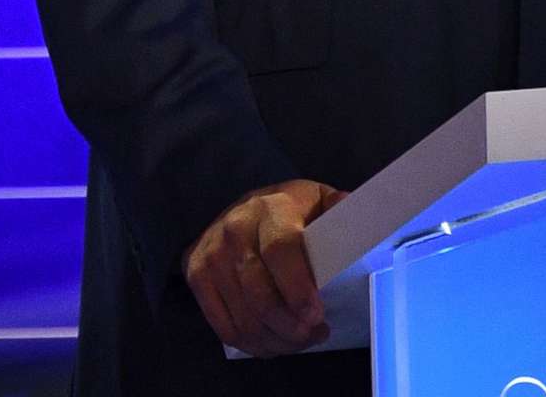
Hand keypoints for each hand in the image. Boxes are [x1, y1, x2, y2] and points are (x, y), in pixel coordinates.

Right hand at [184, 178, 344, 357]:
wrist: (241, 209)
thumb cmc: (290, 212)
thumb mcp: (318, 201)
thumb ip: (337, 209)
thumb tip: (349, 205)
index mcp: (269, 208)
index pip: (279, 250)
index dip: (297, 287)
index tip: (316, 315)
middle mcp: (234, 228)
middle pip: (259, 294)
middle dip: (291, 327)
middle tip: (314, 333)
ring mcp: (211, 254)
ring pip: (244, 318)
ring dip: (277, 340)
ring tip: (300, 337)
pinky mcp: (196, 275)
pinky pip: (224, 327)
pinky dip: (253, 345)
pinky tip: (273, 340)